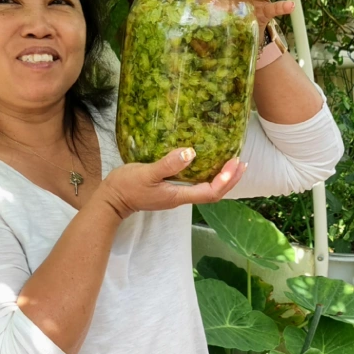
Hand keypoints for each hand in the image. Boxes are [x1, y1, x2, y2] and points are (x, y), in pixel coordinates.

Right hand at [95, 149, 246, 219]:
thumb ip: (168, 165)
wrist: (112, 200)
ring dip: (222, 179)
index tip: (234, 163)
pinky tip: (209, 165)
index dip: (226, 180)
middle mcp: (181, 198)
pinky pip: (197, 185)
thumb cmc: (127, 186)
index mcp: (178, 195)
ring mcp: (176, 195)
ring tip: (233, 165)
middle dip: (230, 180)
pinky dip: (209, 176)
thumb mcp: (146, 173)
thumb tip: (191, 153)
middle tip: (242, 163)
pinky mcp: (171, 190)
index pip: (210, 192)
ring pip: (207, 190)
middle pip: (214, 194)